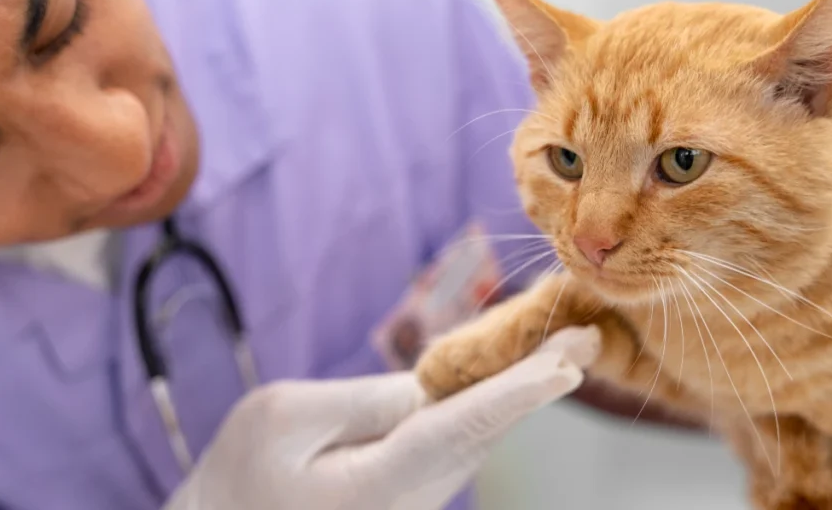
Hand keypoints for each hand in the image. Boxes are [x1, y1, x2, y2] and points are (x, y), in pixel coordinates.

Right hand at [163, 325, 599, 509]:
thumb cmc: (244, 474)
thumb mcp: (282, 419)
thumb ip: (359, 402)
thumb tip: (425, 391)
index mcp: (379, 487)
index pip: (457, 431)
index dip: (514, 394)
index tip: (565, 367)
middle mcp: (412, 500)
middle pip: (482, 432)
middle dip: (537, 382)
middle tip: (587, 338)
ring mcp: (415, 499)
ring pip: (476, 435)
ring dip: (521, 388)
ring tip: (568, 345)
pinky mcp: (412, 489)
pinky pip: (457, 439)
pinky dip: (491, 402)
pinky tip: (518, 373)